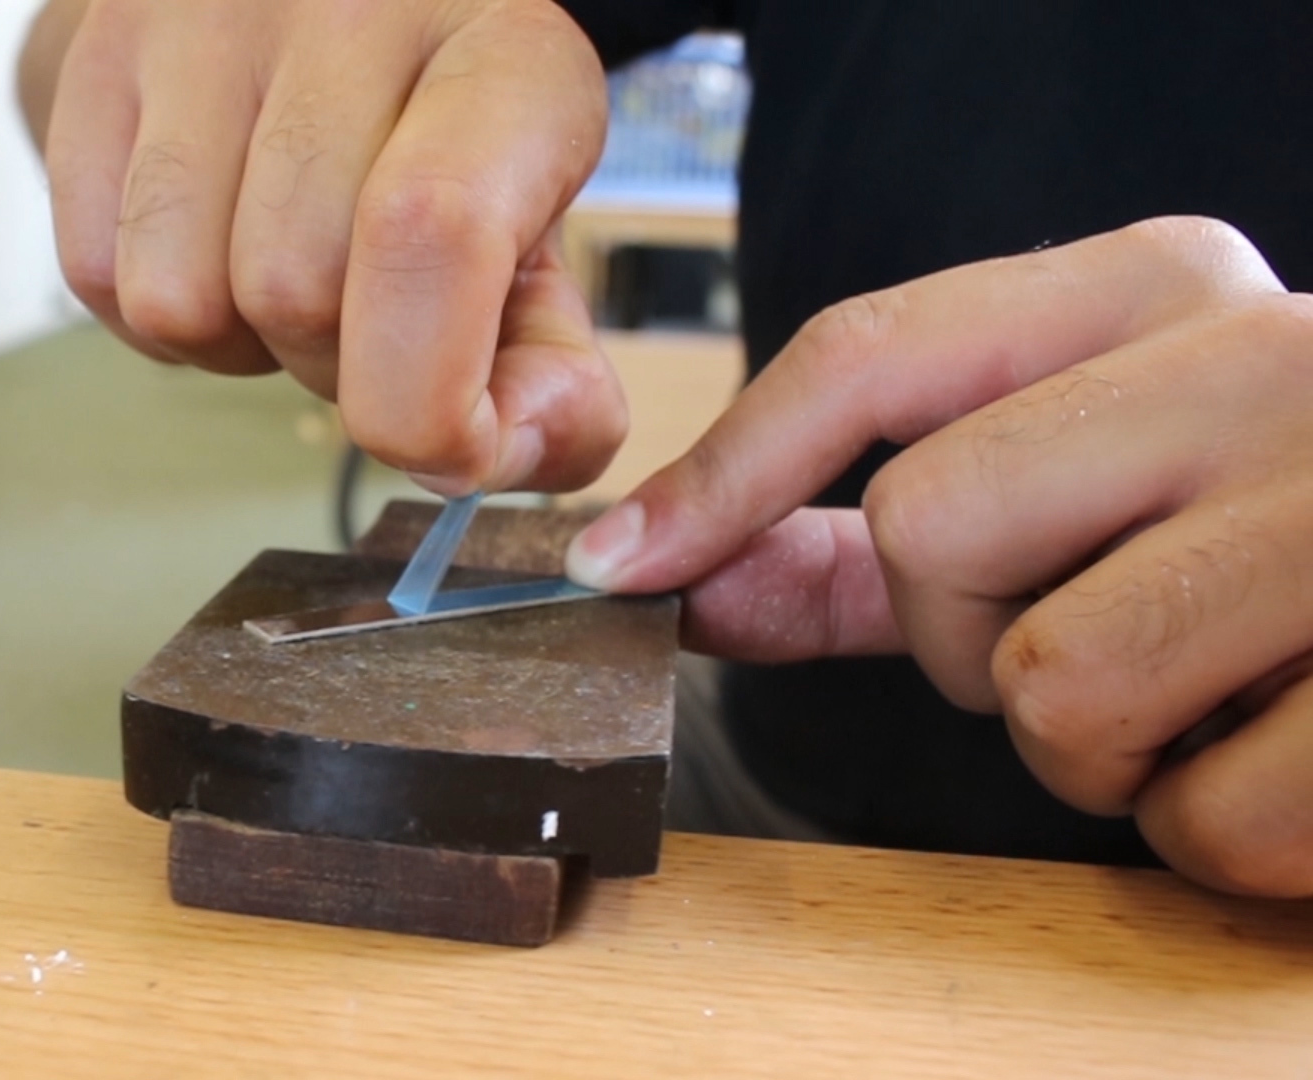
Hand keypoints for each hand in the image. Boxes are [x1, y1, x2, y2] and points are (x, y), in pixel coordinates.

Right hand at [18, 0, 626, 493]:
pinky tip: (215, 254)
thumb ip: (549, 373)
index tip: (448, 445)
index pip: (432, 233)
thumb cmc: (440, 137)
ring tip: (282, 276)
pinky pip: (94, 275)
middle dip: (329, 366)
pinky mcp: (98, 59)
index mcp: (501, 55)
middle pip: (294, 291)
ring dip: (233, 345)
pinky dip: (156, 319)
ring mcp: (206, 24)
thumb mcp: (536, 235)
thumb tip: (484, 458)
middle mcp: (350, 9)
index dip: (426, 397)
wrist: (319, 6)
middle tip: (365, 319)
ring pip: (179, 297)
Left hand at [566, 217, 1312, 896]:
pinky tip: (1309, 749)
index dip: (724, 474)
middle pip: (934, 532)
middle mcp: (1264, 361)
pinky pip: (1201, 822)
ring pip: (1051, 689)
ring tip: (1222, 688)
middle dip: (975, 639)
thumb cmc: (1288, 535)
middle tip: (1106, 631)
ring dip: (1103, 746)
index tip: (622, 568)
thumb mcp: (1096, 481)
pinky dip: (1228, 830)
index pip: (875, 351)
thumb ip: (875, 536)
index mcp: (1163, 288)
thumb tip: (679, 573)